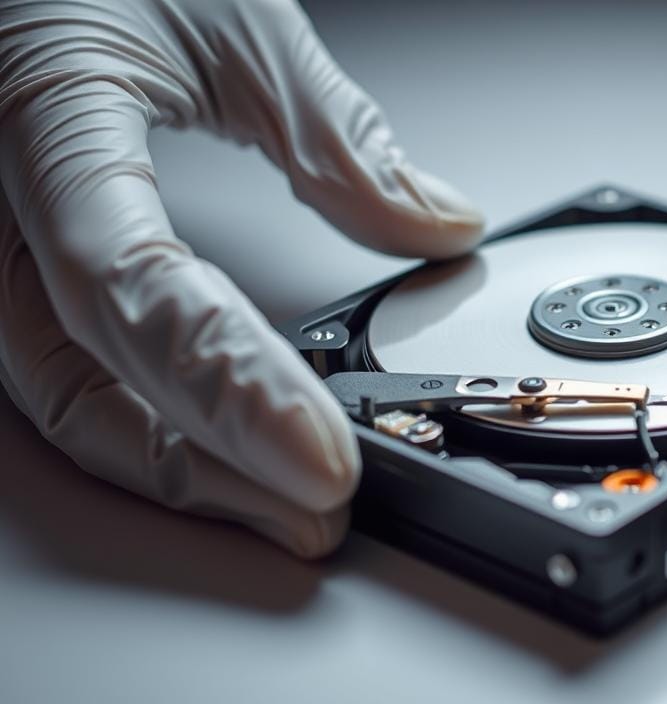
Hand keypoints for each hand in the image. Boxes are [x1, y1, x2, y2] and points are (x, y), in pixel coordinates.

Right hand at [0, 0, 482, 555]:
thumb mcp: (235, 21)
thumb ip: (339, 140)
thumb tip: (441, 226)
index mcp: (37, 119)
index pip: (129, 291)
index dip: (229, 388)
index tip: (322, 460)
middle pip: (79, 380)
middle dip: (206, 465)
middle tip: (318, 510)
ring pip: (61, 389)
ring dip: (180, 460)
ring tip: (286, 501)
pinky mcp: (6, 250)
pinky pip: (64, 356)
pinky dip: (149, 412)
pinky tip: (220, 445)